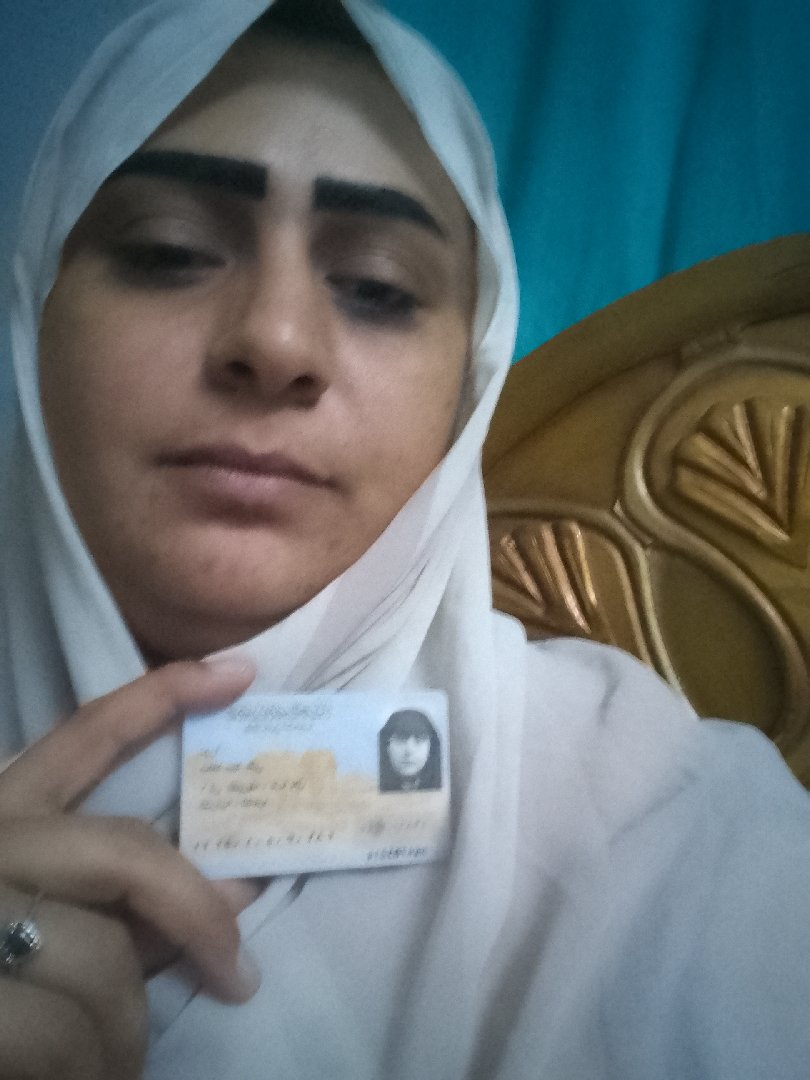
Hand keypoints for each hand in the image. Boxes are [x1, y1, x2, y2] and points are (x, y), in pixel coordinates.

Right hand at [0, 658, 258, 1079]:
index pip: (85, 735)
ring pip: (105, 953)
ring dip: (127, 1024)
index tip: (239, 673)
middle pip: (127, 853)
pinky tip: (82, 1077)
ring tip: (117, 1061)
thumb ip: (122, 897)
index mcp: (3, 816)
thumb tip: (236, 885)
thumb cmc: (4, 975)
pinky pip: (65, 1031)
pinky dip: (94, 1064)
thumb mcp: (54, 922)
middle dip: (192, 912)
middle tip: (236, 972)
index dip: (161, 696)